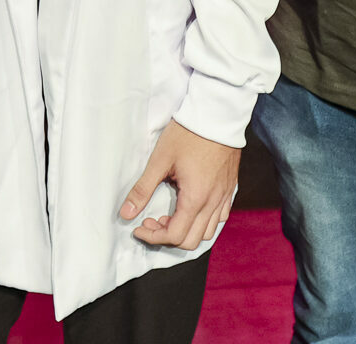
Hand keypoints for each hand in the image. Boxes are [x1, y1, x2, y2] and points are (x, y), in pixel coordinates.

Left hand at [119, 121, 239, 250]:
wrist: (216, 114)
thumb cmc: (188, 134)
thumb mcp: (160, 160)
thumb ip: (143, 189)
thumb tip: (126, 213)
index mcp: (195, 198)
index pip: (175, 235)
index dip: (153, 237)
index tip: (139, 227)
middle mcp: (213, 203)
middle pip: (191, 241)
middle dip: (167, 237)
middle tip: (151, 221)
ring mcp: (224, 197)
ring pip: (207, 232)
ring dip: (186, 230)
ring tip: (170, 214)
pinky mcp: (229, 189)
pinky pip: (219, 217)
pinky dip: (202, 221)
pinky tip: (189, 207)